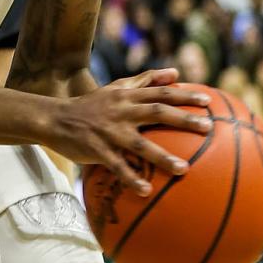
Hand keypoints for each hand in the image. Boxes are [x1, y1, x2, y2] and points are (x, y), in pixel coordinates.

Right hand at [43, 68, 212, 194]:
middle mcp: (121, 110)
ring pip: (139, 143)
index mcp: (127, 95)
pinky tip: (146, 190)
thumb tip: (175, 72)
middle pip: (155, 112)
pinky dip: (130, 177)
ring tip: (184, 169)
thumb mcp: (117, 87)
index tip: (208, 100)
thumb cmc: (91, 104)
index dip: (184, 94)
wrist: (55, 118)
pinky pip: (116, 165)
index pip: (160, 92)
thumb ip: (146, 80)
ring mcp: (109, 130)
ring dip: (162, 156)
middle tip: (207, 128)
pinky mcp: (97, 149)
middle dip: (182, 119)